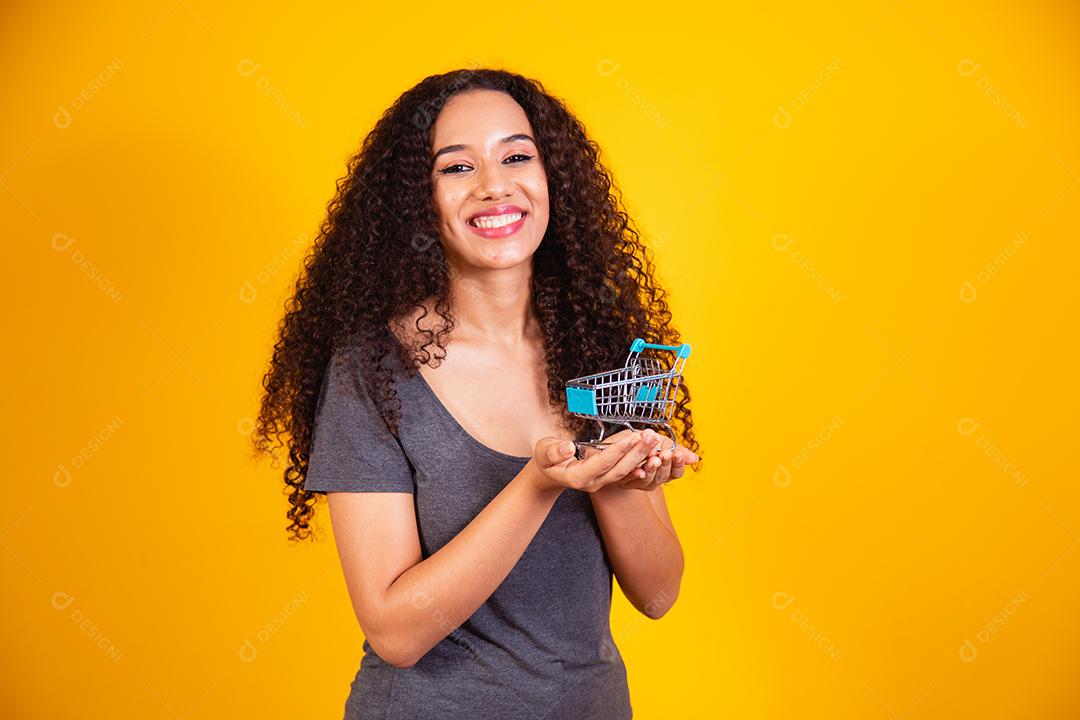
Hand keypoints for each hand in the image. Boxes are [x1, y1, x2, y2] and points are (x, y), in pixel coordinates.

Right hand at [530, 432, 660, 493]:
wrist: (550, 473)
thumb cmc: (546, 459)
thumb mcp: (544, 452)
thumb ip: (554, 451)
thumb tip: (568, 447)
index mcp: (577, 477)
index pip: (602, 463)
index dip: (618, 450)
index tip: (633, 437)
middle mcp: (593, 483)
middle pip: (619, 469)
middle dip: (637, 453)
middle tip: (652, 437)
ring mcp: (602, 483)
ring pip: (626, 471)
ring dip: (642, 456)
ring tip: (655, 440)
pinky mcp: (608, 479)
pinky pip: (627, 472)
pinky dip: (641, 462)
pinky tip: (653, 452)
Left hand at [580, 428, 699, 491]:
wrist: (601, 447)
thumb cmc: (629, 442)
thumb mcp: (653, 441)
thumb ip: (674, 449)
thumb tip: (694, 458)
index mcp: (660, 469)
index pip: (675, 472)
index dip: (677, 464)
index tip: (676, 453)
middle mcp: (649, 479)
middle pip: (662, 477)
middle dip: (665, 464)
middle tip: (666, 453)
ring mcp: (634, 482)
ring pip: (647, 481)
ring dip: (652, 469)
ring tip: (654, 457)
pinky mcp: (618, 482)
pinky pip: (628, 481)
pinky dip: (635, 475)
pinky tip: (639, 469)